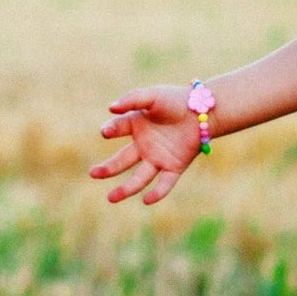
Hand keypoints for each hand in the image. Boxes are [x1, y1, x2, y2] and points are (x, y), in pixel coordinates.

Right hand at [90, 85, 200, 205]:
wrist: (203, 110)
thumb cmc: (176, 100)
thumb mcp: (153, 96)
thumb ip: (132, 99)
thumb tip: (110, 108)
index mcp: (136, 125)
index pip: (118, 129)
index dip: (111, 130)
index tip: (106, 132)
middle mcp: (144, 145)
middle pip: (122, 160)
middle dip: (108, 168)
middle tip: (93, 173)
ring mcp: (158, 158)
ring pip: (139, 177)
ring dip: (126, 189)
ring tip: (110, 198)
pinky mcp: (174, 167)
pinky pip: (164, 183)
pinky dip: (157, 193)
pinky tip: (147, 200)